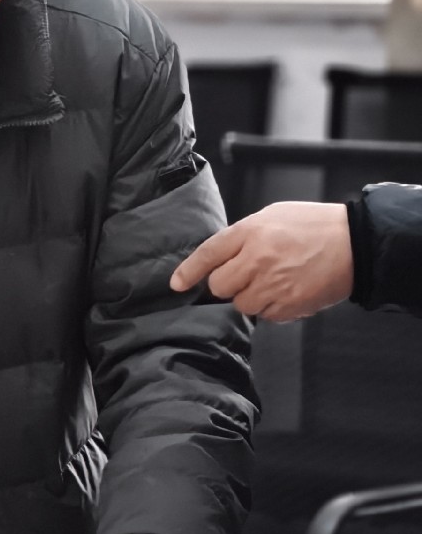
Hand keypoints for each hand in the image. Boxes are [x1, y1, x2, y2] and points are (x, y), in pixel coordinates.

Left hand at [171, 201, 352, 321]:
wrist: (356, 242)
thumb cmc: (313, 226)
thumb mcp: (272, 217)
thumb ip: (243, 237)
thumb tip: (221, 258)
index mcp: (249, 232)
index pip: (208, 254)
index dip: (188, 271)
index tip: (176, 284)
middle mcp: (256, 259)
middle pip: (219, 286)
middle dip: (229, 284)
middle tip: (249, 275)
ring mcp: (273, 284)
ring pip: (242, 305)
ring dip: (253, 298)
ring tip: (276, 280)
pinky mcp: (290, 305)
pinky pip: (267, 316)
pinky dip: (274, 308)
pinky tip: (290, 290)